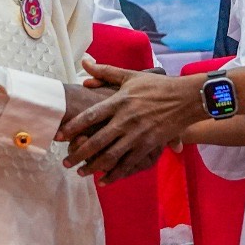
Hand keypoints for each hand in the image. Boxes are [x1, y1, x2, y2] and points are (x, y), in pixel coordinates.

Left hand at [59, 61, 201, 183]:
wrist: (185, 99)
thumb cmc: (157, 86)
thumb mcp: (131, 76)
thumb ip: (106, 72)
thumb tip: (85, 63)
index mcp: (119, 101)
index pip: (91, 116)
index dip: (73, 127)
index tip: (59, 136)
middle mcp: (126, 120)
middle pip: (97, 141)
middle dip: (79, 154)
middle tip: (65, 162)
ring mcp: (138, 135)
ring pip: (111, 156)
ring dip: (93, 167)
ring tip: (81, 172)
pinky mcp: (148, 146)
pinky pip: (129, 163)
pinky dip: (115, 174)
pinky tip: (104, 180)